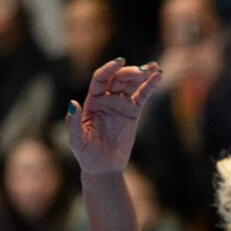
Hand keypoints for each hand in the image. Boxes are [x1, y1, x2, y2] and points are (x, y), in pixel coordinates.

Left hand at [65, 59, 162, 175]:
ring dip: (142, 74)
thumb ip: (74, 123)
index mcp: (92, 102)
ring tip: (153, 67)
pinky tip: (157, 76)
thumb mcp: (77, 141)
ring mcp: (120, 105)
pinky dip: (150, 86)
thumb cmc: (87, 155)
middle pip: (118, 78)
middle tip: (141, 71)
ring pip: (131, 84)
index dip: (109, 69)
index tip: (120, 62)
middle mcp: (106, 100)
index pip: (100, 79)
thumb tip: (72, 103)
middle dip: (129, 72)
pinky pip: (142, 96)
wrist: (103, 168)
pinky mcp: (133, 113)